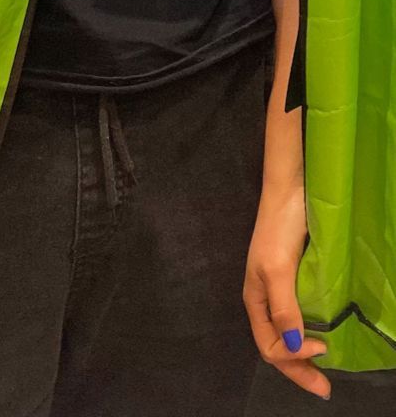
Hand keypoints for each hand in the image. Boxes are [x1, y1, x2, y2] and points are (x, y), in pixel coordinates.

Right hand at [244, 183, 330, 400]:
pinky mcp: (293, 279)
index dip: (293, 356)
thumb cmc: (279, 230)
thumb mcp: (278, 269)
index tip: (321, 348)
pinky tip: (322, 335)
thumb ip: (284, 307)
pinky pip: (298, 317)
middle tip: (325, 388)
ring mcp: (279, 290)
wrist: (289, 191)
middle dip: (299, 370)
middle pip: (278, 346)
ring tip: (324, 369)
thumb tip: (293, 345)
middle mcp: (265, 300)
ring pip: (288, 334)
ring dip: (304, 355)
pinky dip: (309, 334)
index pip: (269, 346)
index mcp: (255, 300)